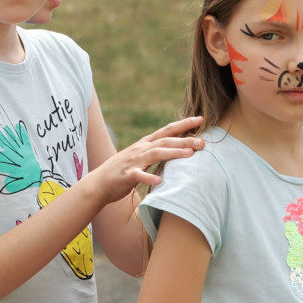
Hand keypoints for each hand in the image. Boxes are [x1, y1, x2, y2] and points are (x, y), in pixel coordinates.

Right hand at [88, 116, 203, 202]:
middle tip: (203, 142)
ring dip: (173, 153)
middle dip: (184, 140)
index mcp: (146, 143)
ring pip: (155, 154)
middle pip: (165, 141)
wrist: (100, 182)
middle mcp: (140, 149)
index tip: (201, 119)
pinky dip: (149, 178)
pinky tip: (160, 181)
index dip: (184, 124)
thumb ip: (157, 151)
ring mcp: (133, 161)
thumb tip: (180, 148)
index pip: (167, 130)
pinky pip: (139, 176)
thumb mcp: (142, 156)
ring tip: (189, 155)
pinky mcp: (127, 175)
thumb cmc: (125, 170)